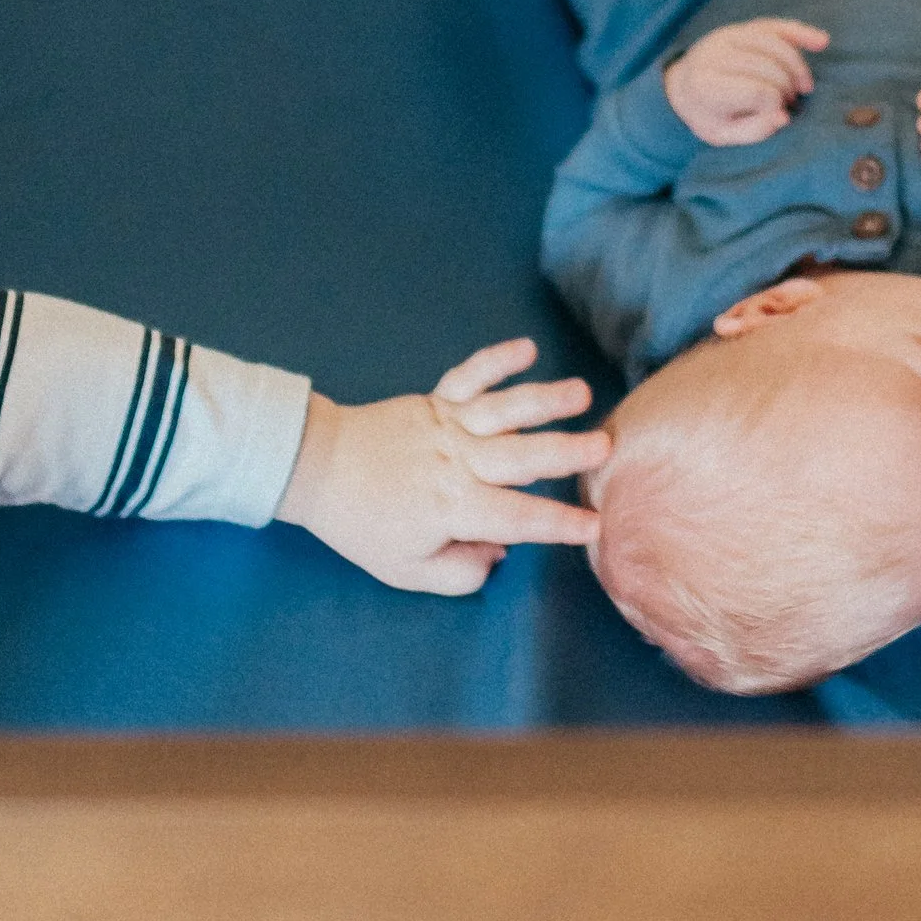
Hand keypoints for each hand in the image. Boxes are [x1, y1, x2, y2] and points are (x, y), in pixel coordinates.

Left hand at [277, 339, 608, 595]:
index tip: (594, 524)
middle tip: (603, 447)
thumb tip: (500, 554)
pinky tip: (526, 348)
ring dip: (544, 401)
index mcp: (454, 508)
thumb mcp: (407, 569)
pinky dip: (497, 359)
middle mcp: (458, 463)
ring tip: (581, 393)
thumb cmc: (364, 524)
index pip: (518, 518)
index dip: (559, 524)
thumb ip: (459, 572)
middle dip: (566, 453)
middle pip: (522, 457)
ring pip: (504, 412)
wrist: (317, 468)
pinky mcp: (435, 400)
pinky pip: (470, 376)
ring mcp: (447, 426)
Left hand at [665, 16, 830, 145]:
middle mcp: (714, 54)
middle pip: (768, 68)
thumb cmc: (707, 114)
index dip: (776, 105)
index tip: (780, 116)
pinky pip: (775, 26)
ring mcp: (727, 36)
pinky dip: (800, 33)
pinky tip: (822, 42)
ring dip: (797, 67)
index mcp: (705, 85)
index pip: (756, 91)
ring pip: (775, 44)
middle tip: (789, 105)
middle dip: (786, 89)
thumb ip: (752, 130)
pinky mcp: (741, 28)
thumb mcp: (722, 135)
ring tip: (804, 88)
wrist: (683, 85)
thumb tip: (783, 118)